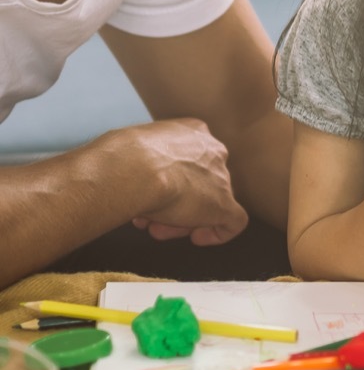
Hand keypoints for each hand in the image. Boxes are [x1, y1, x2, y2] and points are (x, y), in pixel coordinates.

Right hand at [127, 119, 248, 245]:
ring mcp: (221, 177)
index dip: (170, 182)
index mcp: (193, 132)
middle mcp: (212, 150)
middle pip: (198, 183)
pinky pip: (233, 222)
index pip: (188, 161)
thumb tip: (136, 175)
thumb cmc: (124, 157)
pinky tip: (197, 237)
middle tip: (152, 217)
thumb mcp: (135, 149)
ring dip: (180, 220)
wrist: (134, 168)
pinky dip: (218, 233)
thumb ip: (146, 160)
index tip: (154, 194)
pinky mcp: (225, 204)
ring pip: (207, 203)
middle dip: (173, 203)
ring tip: (156, 228)